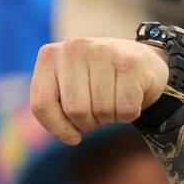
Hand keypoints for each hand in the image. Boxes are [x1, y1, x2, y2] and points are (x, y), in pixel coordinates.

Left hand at [29, 37, 168, 144]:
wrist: (141, 61)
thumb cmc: (97, 83)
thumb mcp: (67, 89)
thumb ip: (53, 107)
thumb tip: (68, 136)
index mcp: (49, 56)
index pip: (41, 104)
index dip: (57, 128)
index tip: (72, 136)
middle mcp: (74, 48)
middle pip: (74, 110)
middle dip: (87, 123)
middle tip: (97, 113)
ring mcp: (103, 51)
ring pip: (101, 111)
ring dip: (110, 118)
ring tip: (114, 100)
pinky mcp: (130, 62)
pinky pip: (125, 109)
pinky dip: (129, 114)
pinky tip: (130, 96)